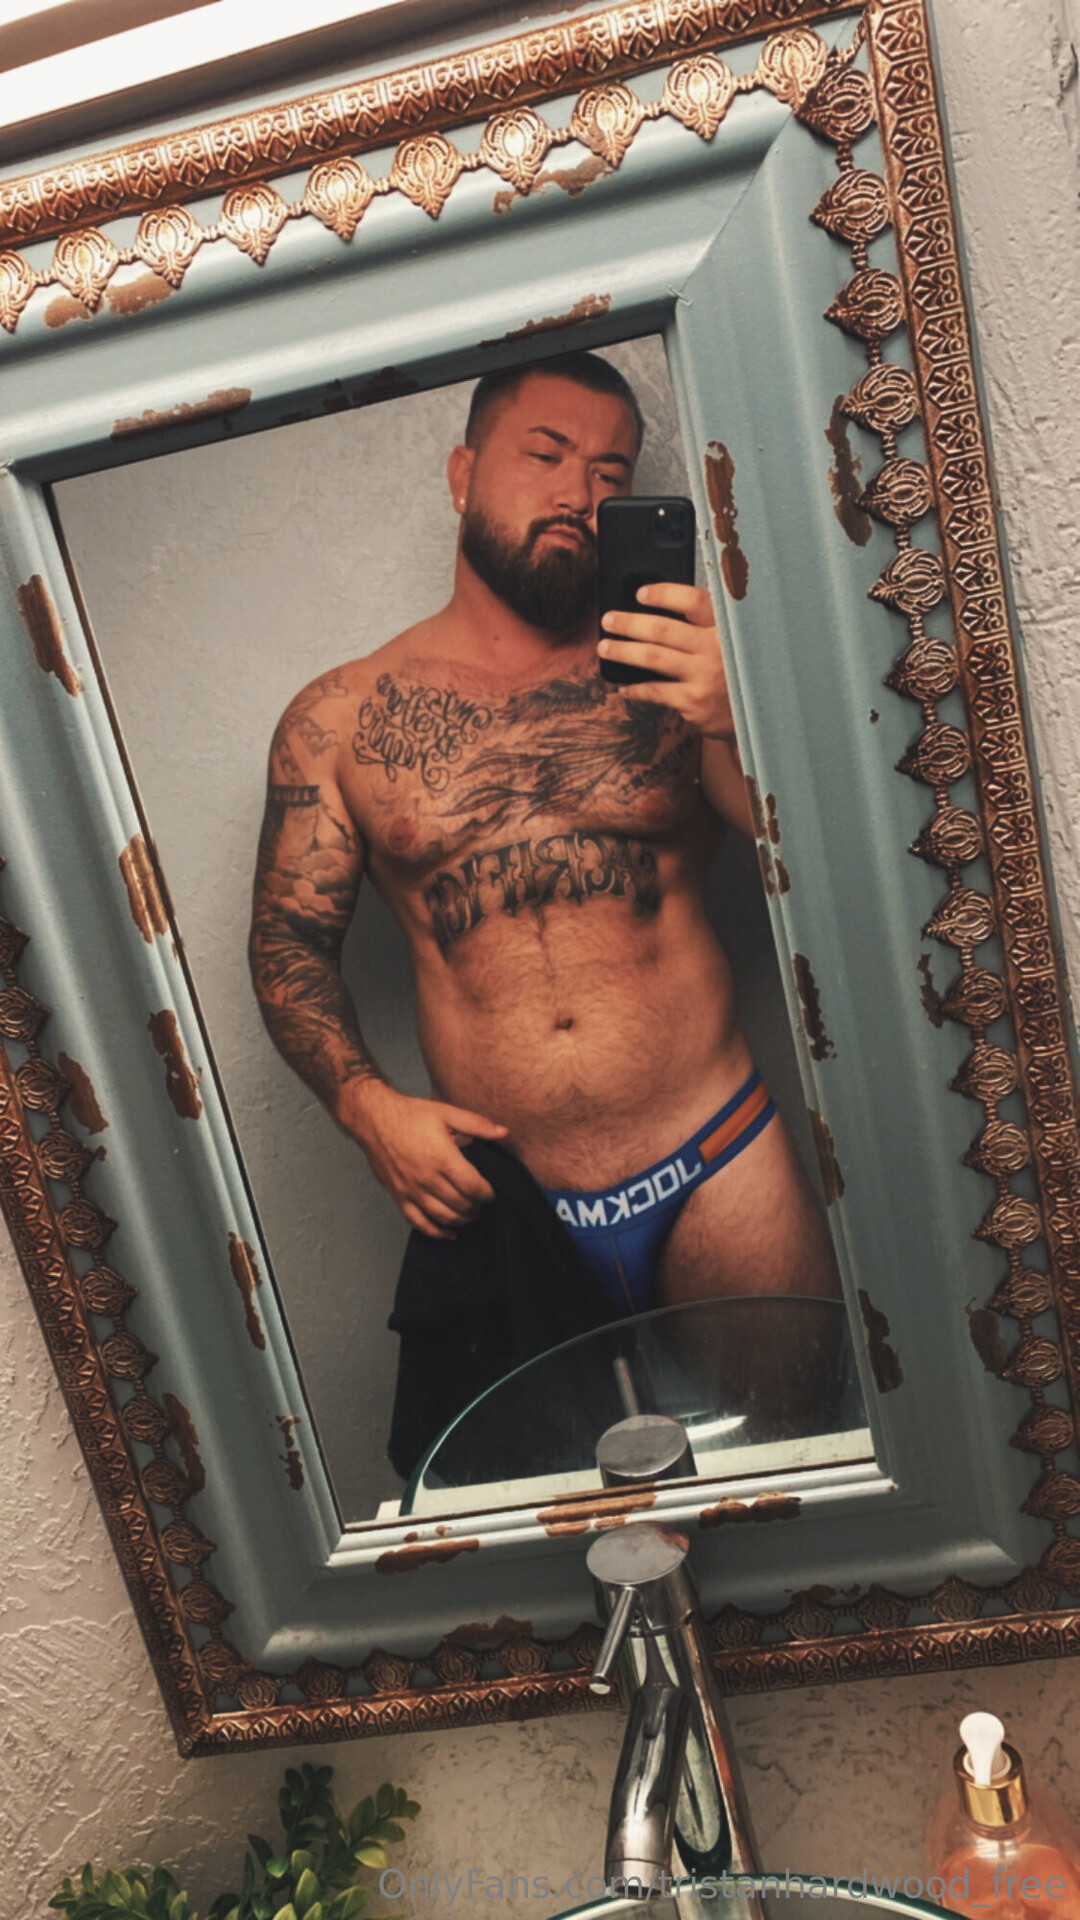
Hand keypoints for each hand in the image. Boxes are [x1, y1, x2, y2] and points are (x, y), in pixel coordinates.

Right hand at [338, 1079, 507, 1238]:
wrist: (374, 1119)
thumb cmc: (411, 1115)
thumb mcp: (446, 1112)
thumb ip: (477, 1124)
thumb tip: (504, 1132)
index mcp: (442, 1158)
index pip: (474, 1187)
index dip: (489, 1194)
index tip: (494, 1192)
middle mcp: (427, 1179)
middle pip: (462, 1205)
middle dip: (479, 1207)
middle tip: (485, 1202)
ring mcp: (412, 1191)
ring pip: (445, 1218)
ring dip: (463, 1220)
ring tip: (472, 1213)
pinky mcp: (400, 1197)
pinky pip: (420, 1223)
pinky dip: (438, 1232)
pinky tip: (450, 1232)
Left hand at [599, 582, 734, 737]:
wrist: (760, 715)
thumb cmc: (736, 671)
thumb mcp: (732, 642)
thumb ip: (705, 626)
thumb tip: (656, 613)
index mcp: (725, 627)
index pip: (693, 601)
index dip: (664, 594)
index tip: (640, 593)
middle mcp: (715, 649)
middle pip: (663, 630)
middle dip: (629, 624)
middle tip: (608, 620)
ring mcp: (704, 677)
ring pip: (653, 659)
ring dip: (623, 652)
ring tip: (604, 648)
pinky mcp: (695, 702)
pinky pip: (655, 691)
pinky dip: (635, 689)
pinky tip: (624, 687)